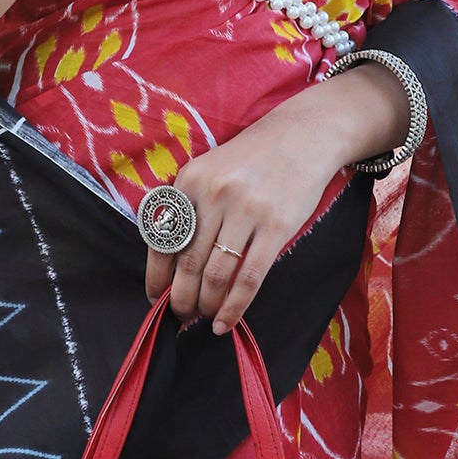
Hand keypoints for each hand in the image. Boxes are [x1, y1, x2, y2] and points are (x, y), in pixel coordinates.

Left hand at [143, 97, 350, 334]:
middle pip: (187, 263)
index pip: (162, 239)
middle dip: (180, 298)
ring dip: (206, 305)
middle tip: (180, 315)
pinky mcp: (276, 225)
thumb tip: (171, 265)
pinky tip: (226, 322)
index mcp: (189, 180)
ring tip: (203, 318)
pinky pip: (250, 277)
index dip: (156, 276)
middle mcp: (213, 194)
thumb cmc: (252, 159)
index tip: (155, 297)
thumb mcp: (210, 170)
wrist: (303, 136)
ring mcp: (245, 210)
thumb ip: (189, 207)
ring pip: (216, 275)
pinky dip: (235, 307)